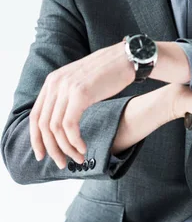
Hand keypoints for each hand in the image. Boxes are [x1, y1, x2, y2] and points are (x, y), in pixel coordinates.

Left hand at [29, 41, 133, 168]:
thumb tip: (60, 122)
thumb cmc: (109, 72)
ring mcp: (67, 87)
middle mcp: (55, 83)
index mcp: (53, 81)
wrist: (127, 57)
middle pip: (43, 125)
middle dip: (51, 149)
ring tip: (78, 158)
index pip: (35, 115)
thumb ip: (67, 96)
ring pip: (56, 128)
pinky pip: (70, 126)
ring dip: (65, 148)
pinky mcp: (81, 94)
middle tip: (62, 163)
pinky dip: (74, 142)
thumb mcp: (80, 81)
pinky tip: (83, 148)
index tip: (42, 155)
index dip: (36, 139)